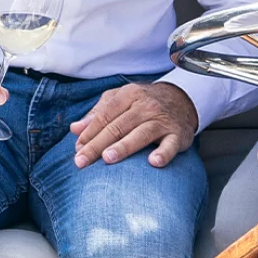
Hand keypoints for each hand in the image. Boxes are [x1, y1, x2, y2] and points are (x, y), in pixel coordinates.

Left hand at [70, 81, 198, 168]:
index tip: (77, 149)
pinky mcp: (177, 134)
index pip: (105, 115)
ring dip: (124, 146)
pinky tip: (154, 162)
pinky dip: (163, 153)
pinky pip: (170, 144)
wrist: (182, 99)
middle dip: (98, 144)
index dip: (89, 132)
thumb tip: (74, 129)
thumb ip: (97, 113)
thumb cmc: (143, 103)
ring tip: (108, 158)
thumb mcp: (120, 100)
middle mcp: (145, 105)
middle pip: (118, 126)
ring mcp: (162, 119)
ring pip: (140, 133)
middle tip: (82, 161)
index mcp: (128, 95)